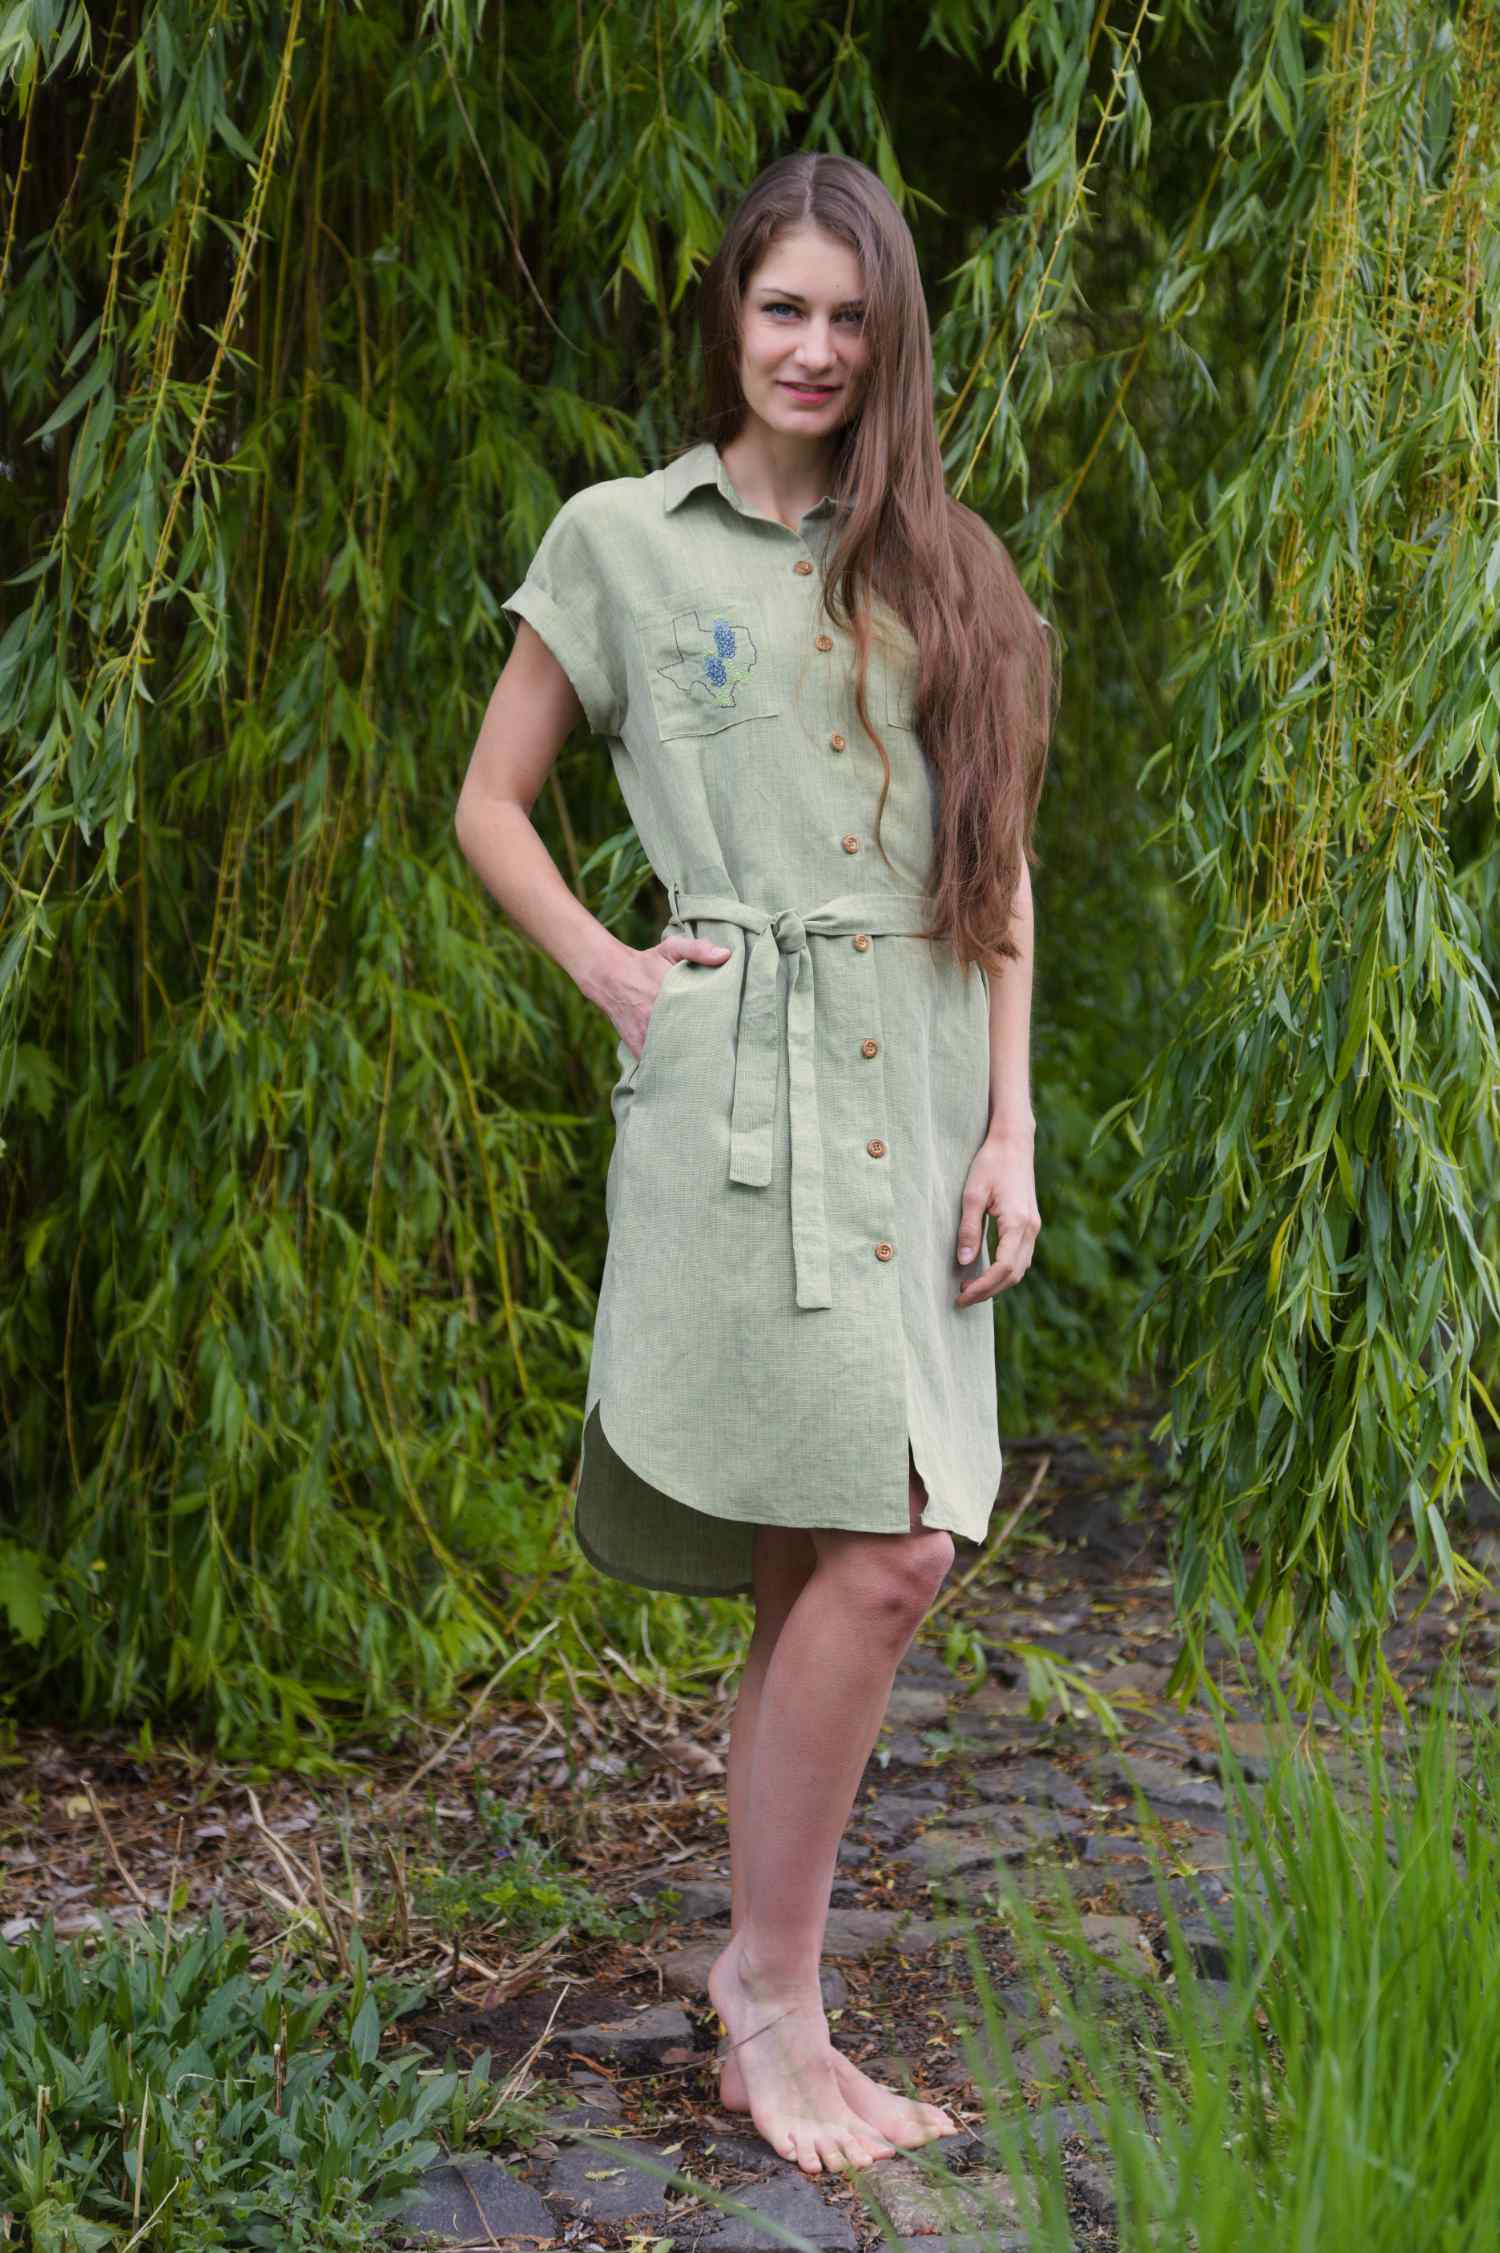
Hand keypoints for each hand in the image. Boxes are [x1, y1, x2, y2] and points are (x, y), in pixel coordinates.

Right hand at [614, 936, 732, 1061]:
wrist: (610, 976)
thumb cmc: (646, 962)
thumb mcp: (672, 948)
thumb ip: (698, 949)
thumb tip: (726, 955)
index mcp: (672, 994)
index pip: (703, 1013)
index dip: (719, 1023)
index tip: (732, 1029)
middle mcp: (658, 1017)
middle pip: (691, 1040)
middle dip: (707, 1046)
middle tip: (724, 1052)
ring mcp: (646, 1034)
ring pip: (673, 1056)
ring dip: (688, 1062)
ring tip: (707, 1069)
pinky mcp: (637, 1046)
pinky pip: (655, 1065)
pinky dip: (667, 1070)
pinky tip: (683, 1074)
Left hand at [953, 1126, 1039, 1305]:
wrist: (1013, 1143)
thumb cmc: (990, 1163)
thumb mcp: (972, 1195)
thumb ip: (968, 1230)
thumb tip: (964, 1262)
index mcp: (1017, 1223)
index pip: (1002, 1269)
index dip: (982, 1287)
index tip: (960, 1296)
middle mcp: (1030, 1228)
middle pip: (1014, 1275)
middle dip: (988, 1291)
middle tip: (961, 1298)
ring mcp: (1033, 1227)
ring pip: (1020, 1268)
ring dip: (997, 1284)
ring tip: (970, 1288)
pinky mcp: (1030, 1223)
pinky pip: (1020, 1257)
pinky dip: (1005, 1271)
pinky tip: (986, 1272)